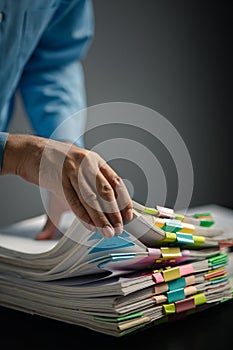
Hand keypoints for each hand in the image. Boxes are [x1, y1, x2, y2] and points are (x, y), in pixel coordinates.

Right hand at [1, 134, 132, 237]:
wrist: (33, 152)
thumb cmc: (59, 164)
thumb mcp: (80, 170)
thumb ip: (93, 187)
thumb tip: (106, 211)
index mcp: (96, 161)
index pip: (116, 182)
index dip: (124, 200)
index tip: (128, 216)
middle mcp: (87, 164)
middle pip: (105, 191)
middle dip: (114, 213)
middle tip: (118, 229)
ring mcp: (72, 171)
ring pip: (90, 198)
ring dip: (100, 218)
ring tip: (107, 232)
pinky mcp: (58, 179)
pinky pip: (73, 201)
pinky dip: (83, 216)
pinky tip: (90, 226)